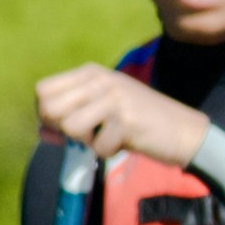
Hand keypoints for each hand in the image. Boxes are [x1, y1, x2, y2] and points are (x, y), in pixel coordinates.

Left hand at [33, 65, 204, 171]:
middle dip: (62, 130)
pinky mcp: (127, 119)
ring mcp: (114, 97)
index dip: (46, 114)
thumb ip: (71, 116)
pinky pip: (98, 147)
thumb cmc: (138, 123)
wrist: (184, 131)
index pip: (42, 90)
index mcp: (91, 72)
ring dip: (86, 141)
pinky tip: (126, 142)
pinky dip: (108, 152)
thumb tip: (40, 131)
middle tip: (87, 133)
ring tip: (107, 136)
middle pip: (49, 108)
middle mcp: (100, 79)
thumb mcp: (102, 111)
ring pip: (69, 127)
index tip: (66, 126)